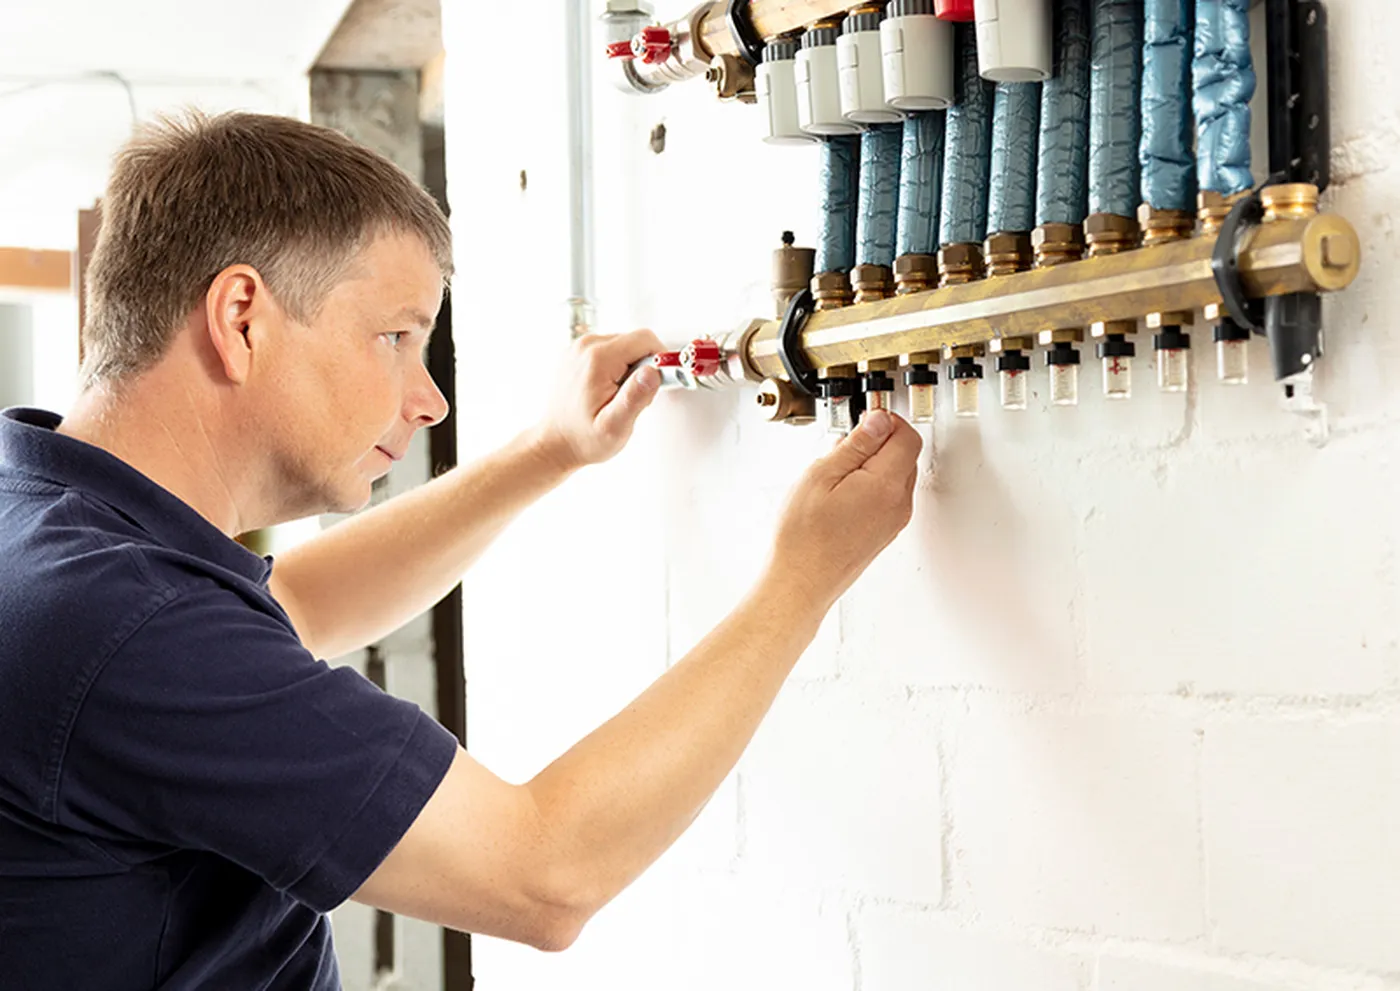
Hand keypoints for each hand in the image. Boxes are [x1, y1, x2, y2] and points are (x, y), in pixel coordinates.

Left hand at [535, 330, 664, 470]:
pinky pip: (609, 350)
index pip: (645, 339)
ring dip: (630, 368)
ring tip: (618, 396)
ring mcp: (579, 348)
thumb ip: (635, 397)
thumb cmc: (582, 438)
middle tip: (633, 397)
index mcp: (597, 359)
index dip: (659, 360)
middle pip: (635, 341)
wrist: (555, 442)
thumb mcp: (615, 426)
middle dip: (644, 366)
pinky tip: (607, 390)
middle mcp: (586, 346)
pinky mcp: (578, 353)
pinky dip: (616, 367)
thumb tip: (652, 371)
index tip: (657, 382)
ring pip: (623, 345)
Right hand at [766, 409, 921, 608]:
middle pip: (904, 454)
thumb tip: (878, 421)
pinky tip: (839, 492)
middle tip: (842, 446)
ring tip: (835, 473)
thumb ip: (856, 445)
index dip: (885, 420)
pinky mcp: (884, 532)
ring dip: (872, 463)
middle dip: (878, 441)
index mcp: (886, 486)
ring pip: (896, 474)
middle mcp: (898, 504)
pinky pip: (887, 495)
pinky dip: (870, 484)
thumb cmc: (803, 538)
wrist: (800, 582)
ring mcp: (893, 521)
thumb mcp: (821, 475)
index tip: (862, 420)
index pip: (906, 436)